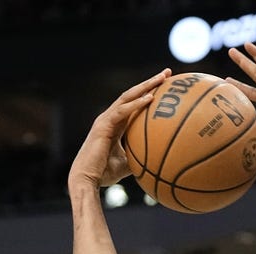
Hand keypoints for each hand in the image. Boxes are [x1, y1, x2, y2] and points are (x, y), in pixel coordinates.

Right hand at [68, 70, 170, 188]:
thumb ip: (142, 155)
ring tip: (162, 78)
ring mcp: (105, 119)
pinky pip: (122, 111)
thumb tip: (161, 158)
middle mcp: (111, 117)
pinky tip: (150, 98)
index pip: (135, 103)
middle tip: (167, 73)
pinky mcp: (103, 125)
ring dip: (145, 86)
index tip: (167, 86)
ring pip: (127, 97)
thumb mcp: (131, 163)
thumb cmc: (106, 173)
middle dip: (150, 82)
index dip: (149, 93)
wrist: (88, 179)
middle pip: (132, 95)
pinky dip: (136, 104)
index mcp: (117, 124)